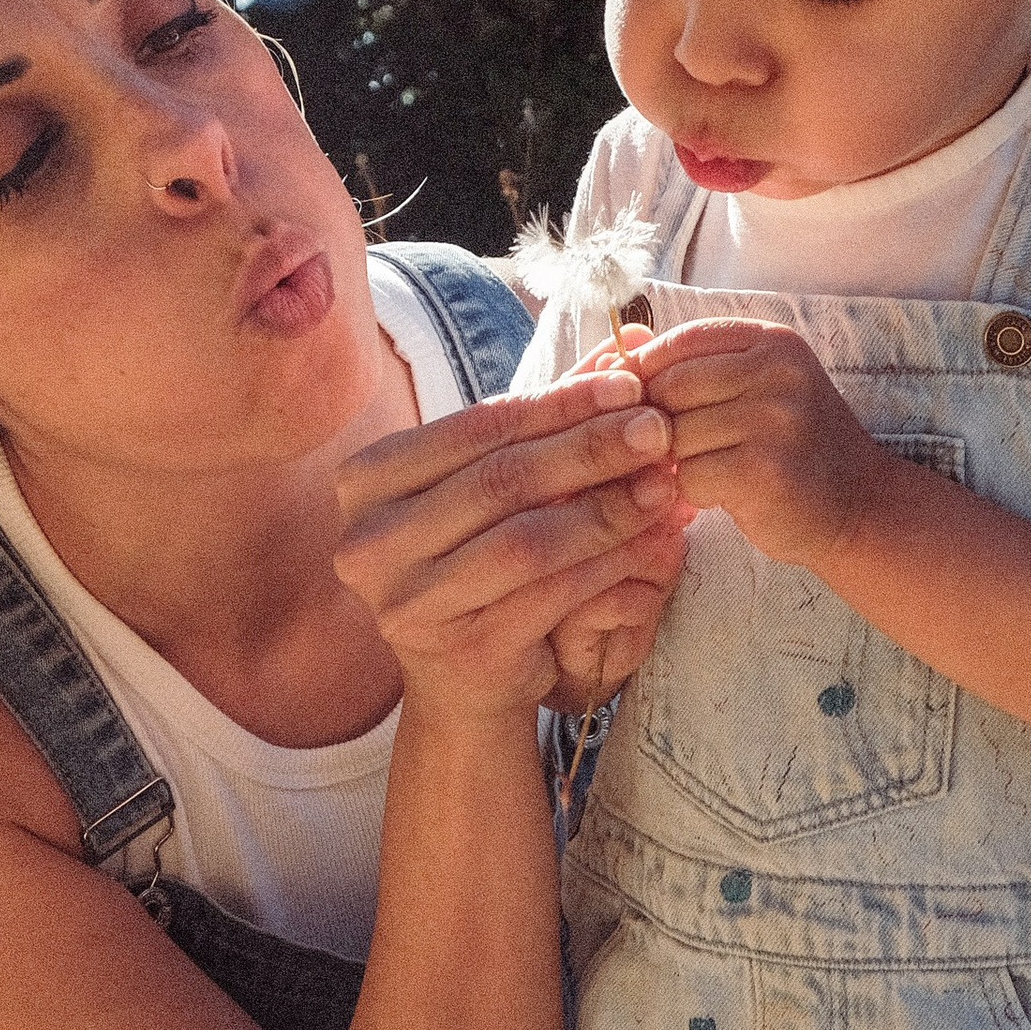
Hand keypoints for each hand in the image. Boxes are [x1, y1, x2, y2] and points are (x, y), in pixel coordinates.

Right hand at [335, 373, 687, 722]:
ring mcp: (410, 602)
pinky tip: (651, 540)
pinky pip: (551, 593)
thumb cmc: (479, 563)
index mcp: (367, 482)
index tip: (628, 384)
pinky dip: (608, 562)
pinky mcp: (462, 650)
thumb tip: (622, 345)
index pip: (476, 428)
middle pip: (501, 480)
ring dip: (607, 507)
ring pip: (528, 538)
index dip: (557, 403)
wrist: (465, 684)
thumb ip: (545, 420)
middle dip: (589, 448)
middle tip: (657, 428)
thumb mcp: (496, 485)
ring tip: (663, 483)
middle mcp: (371, 542)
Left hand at [632, 318, 880, 577]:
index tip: (641, 403)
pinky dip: (694, 491)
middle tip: (674, 448)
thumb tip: (608, 366)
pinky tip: (722, 494)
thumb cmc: (791, 446)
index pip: (682, 340)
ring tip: (707, 469)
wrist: (858, 505)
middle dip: (658, 422)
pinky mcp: (766, 469)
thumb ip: (697, 370)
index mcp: (772, 341)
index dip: (648, 372)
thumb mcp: (758, 387)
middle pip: (670, 386)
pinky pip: (691, 475)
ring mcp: (775, 419)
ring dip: (677, 461)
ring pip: (674, 434)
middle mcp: (777, 371)